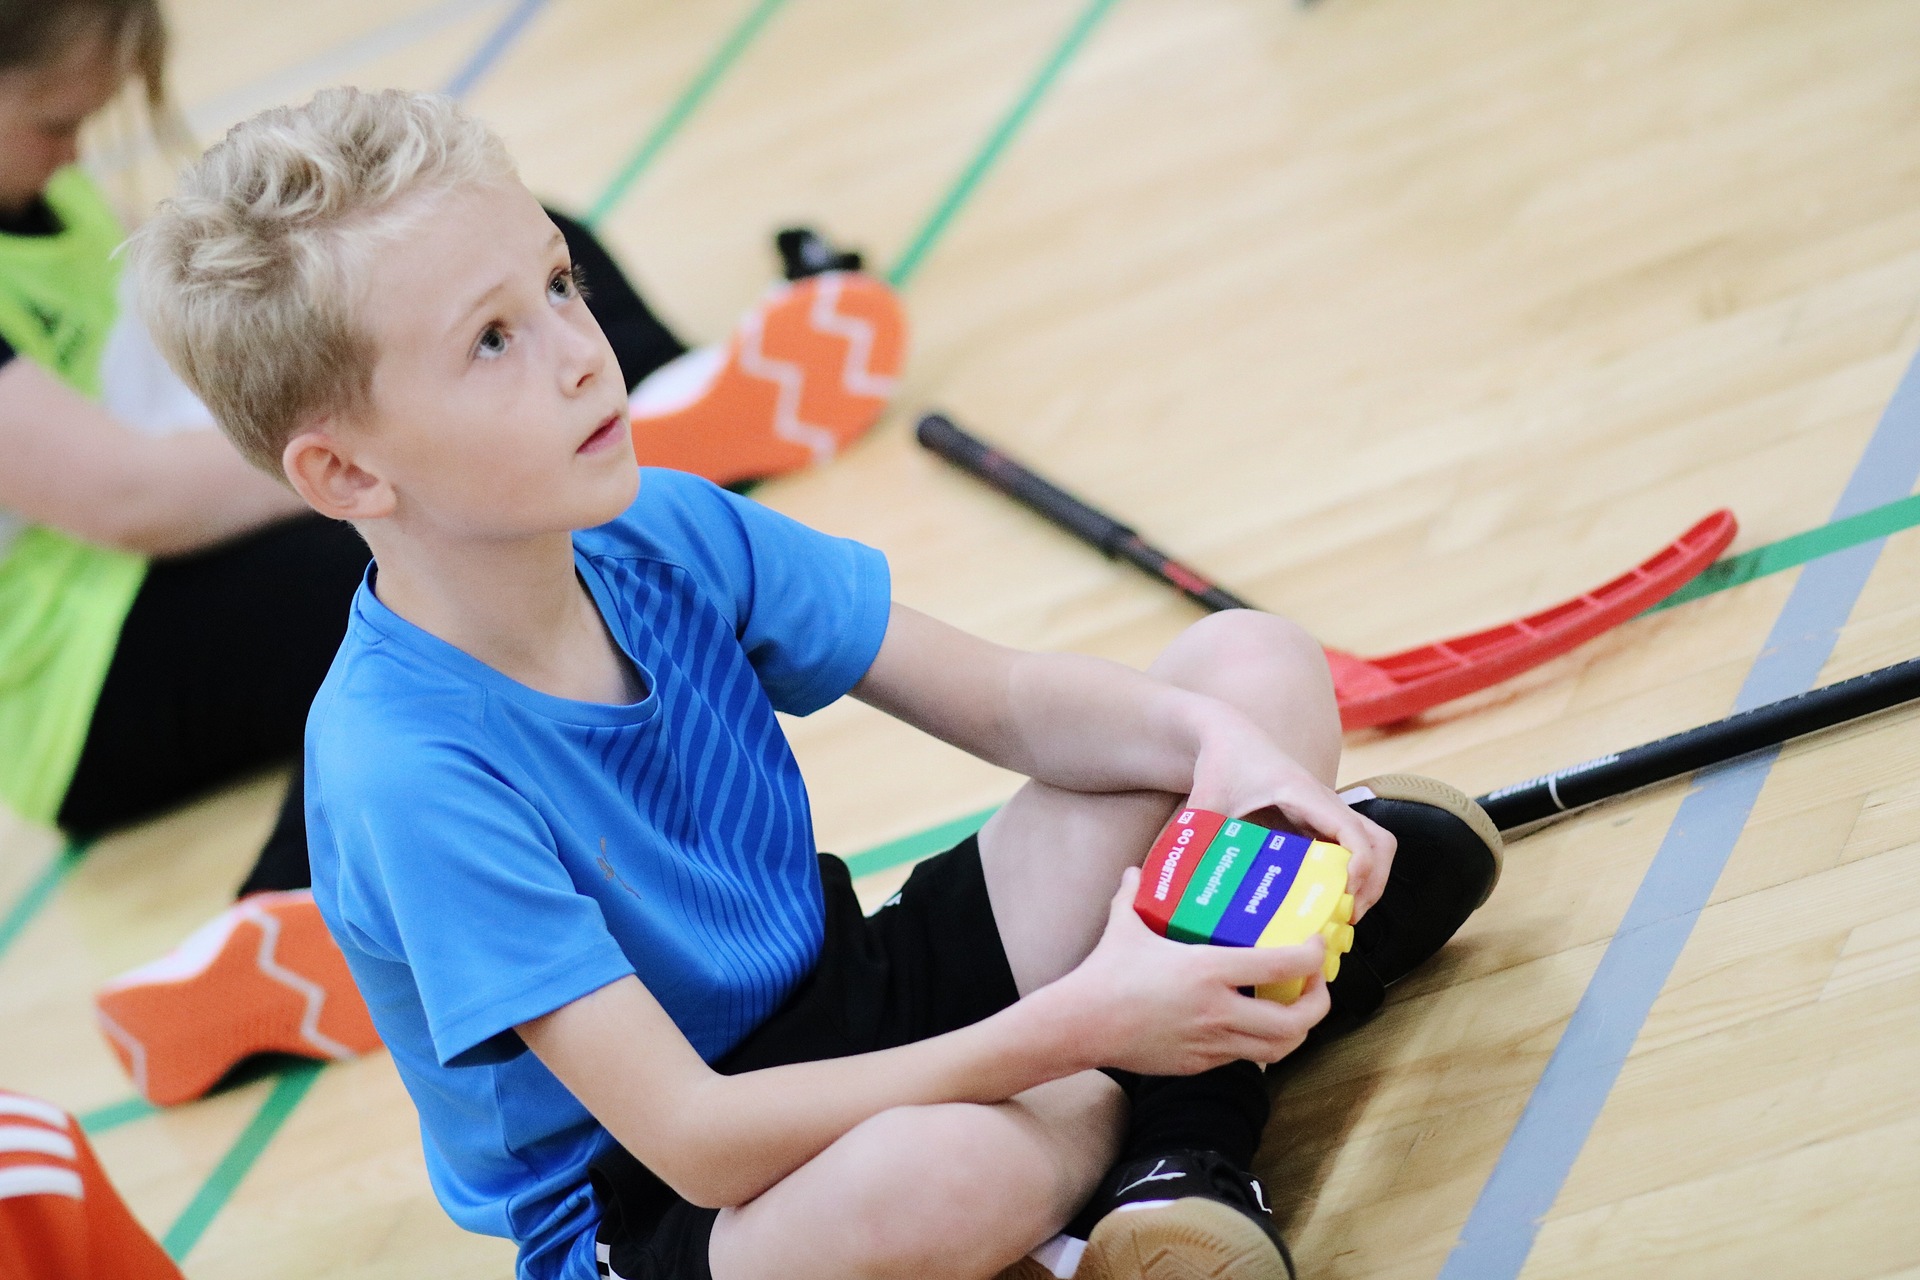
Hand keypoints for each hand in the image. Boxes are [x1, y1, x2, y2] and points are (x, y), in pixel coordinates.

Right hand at [1060, 869, 1330, 1075]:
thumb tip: (1133, 871)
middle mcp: (1219, 1010)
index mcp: (1209, 970)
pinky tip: (1253, 1024)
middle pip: (1297, 1020)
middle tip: (1315, 983)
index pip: (1284, 966)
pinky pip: (1245, 1057)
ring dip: (1296, 1029)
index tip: (1315, 945)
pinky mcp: (1200, 1063)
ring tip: (1294, 1007)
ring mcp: (1212, 1042)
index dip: (1312, 957)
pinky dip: (1260, 1043)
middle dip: (1319, 1003)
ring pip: (1278, 1048)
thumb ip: (1133, 896)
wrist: (1083, 1024)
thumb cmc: (1105, 974)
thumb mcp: (1125, 928)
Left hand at [1184, 712, 1396, 918]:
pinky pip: (1355, 847)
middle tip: (1346, 916)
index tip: (1345, 894)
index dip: (1359, 864)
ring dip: (1370, 880)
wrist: (1230, 736)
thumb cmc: (1221, 762)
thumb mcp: (1207, 799)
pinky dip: (1355, 874)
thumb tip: (1183, 883)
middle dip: (1373, 882)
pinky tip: (1329, 901)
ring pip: (1374, 844)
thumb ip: (1197, 836)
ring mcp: (1328, 812)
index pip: (1351, 829)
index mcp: (1304, 794)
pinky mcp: (1322, 821)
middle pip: (1380, 841)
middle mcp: (1326, 803)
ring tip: (1343, 915)